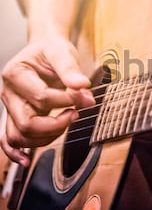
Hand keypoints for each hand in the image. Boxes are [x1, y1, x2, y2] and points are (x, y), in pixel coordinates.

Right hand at [1, 34, 94, 166]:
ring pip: (20, 136)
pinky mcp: (16, 116)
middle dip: (56, 124)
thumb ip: (71, 69)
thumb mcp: (62, 52)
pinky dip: (16, 152)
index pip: (41, 97)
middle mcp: (9, 93)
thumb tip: (82, 85)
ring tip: (66, 122)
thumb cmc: (51, 50)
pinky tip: (26, 159)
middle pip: (26, 123)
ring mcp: (10, 108)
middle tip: (75, 114)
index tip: (85, 97)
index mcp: (16, 74)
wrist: (44, 50)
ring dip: (46, 137)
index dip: (66, 101)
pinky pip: (8, 140)